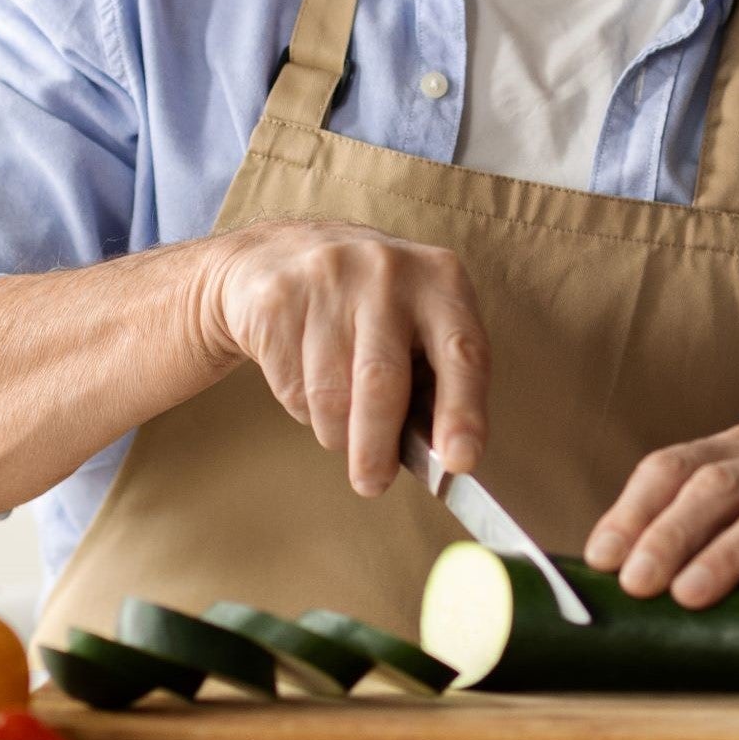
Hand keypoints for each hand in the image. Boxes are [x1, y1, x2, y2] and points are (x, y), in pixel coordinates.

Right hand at [197, 219, 487, 497]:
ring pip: (331, 395)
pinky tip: (306, 377)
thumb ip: (434, 381)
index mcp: (440, 279)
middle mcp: (388, 270)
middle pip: (381, 382)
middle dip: (376, 447)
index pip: (462, 352)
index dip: (462, 411)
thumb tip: (440, 458)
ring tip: (339, 417)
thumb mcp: (417, 324)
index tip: (459, 462)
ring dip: (336, 430)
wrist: (275, 255)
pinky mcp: (278, 298)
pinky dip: (302, 407)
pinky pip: (292, 386)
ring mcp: (329, 277)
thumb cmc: (368, 309)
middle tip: (371, 484)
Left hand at [584, 425, 738, 606]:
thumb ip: (670, 542)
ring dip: (724, 554)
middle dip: (670, 534)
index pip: (674, 466)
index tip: (604, 560)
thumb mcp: (721, 535)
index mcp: (735, 452)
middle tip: (639, 584)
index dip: (634, 511)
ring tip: (689, 595)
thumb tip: (598, 573)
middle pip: (718, 484)